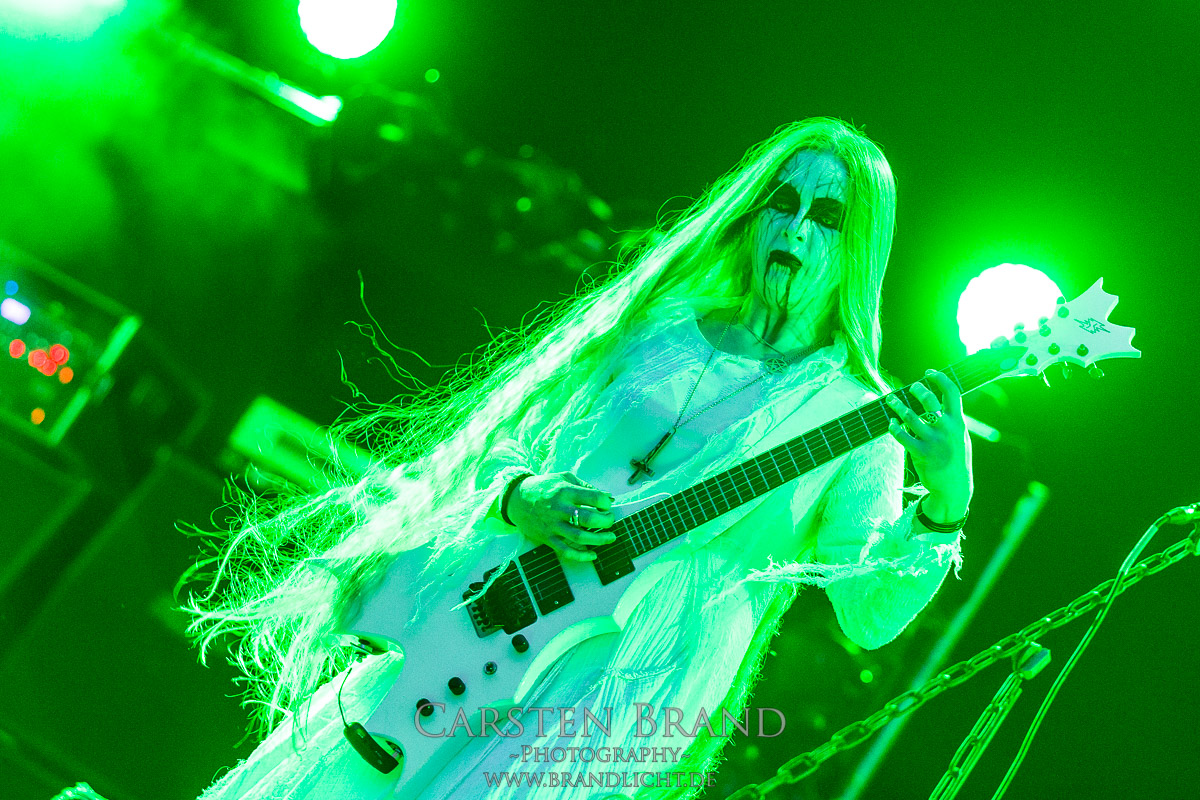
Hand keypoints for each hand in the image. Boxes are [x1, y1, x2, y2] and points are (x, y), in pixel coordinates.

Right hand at [506, 472, 616, 561]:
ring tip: (610, 537)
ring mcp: (553, 525)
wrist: (517, 499)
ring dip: (599, 539)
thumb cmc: (545, 487)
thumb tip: (608, 496)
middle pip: (588, 518)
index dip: (605, 502)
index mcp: (565, 491)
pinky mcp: (547, 538)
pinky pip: (565, 551)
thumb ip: (586, 486)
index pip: (593, 497)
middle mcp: (559, 509)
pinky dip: (581, 556)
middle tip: (610, 520)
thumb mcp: (564, 478)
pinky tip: (593, 555)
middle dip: (605, 521)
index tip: (607, 505)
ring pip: (579, 537)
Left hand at [885, 370, 973, 521]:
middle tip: (910, 388)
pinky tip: (890, 423)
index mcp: (958, 422)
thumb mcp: (960, 436)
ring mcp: (934, 441)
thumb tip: (937, 402)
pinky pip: (902, 436)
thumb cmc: (955, 458)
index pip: (952, 392)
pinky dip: (894, 427)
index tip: (929, 373)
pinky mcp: (921, 453)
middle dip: (917, 390)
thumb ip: (951, 420)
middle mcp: (947, 429)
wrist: (954, 486)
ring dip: (897, 406)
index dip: (940, 378)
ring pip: (911, 417)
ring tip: (890, 400)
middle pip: (929, 401)